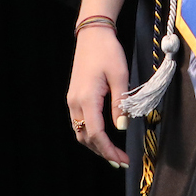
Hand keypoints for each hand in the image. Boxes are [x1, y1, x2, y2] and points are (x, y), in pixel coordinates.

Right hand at [67, 26, 129, 165]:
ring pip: (81, 132)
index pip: (96, 133)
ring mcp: (72, 100)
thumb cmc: (108, 51)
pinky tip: (103, 137)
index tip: (123, 160)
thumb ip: (120, 103)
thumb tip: (122, 127)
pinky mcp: (74, 97)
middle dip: (103, 152)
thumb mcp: (120, 75)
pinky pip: (80, 122)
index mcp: (87, 98)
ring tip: (113, 154)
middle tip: (121, 161)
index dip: (109, 150)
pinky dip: (91, 134)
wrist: (92, 35)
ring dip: (96, 145)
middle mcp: (75, 103)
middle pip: (85, 137)